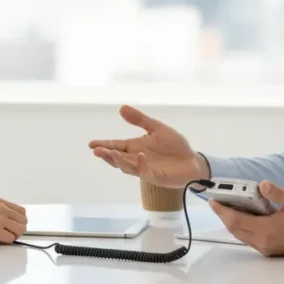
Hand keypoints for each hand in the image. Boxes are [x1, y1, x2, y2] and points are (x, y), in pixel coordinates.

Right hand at [0, 199, 27, 245]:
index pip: (21, 212)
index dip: (18, 222)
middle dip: (17, 230)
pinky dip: (5, 243)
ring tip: (0, 239)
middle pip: (23, 221)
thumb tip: (11, 225)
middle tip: (6, 235)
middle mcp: (2, 209)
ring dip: (12, 237)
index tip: (11, 228)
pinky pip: (11, 239)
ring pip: (20, 230)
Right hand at [88, 105, 206, 187]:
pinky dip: (142, 165)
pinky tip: (140, 156)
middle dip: (107, 155)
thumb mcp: (156, 128)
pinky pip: (146, 172)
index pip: (116, 146)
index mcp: (135, 147)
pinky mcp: (157, 176)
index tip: (91, 144)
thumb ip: (140, 120)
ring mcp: (146, 169)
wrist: (192, 161)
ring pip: (128, 167)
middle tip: (96, 150)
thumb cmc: (174, 145)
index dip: (104, 145)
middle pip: (118, 159)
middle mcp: (137, 159)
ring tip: (112, 153)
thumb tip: (122, 107)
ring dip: (120, 161)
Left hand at [211, 181, 283, 256]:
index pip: (236, 221)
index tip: (214, 201)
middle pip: (235, 229)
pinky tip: (244, 217)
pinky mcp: (269, 250)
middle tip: (217, 202)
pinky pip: (249, 239)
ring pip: (241, 235)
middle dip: (224, 216)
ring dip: (233, 222)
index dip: (222, 211)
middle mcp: (264, 242)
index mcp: (267, 230)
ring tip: (228, 207)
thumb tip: (261, 185)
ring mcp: (266, 248)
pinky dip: (242, 227)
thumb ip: (276, 192)